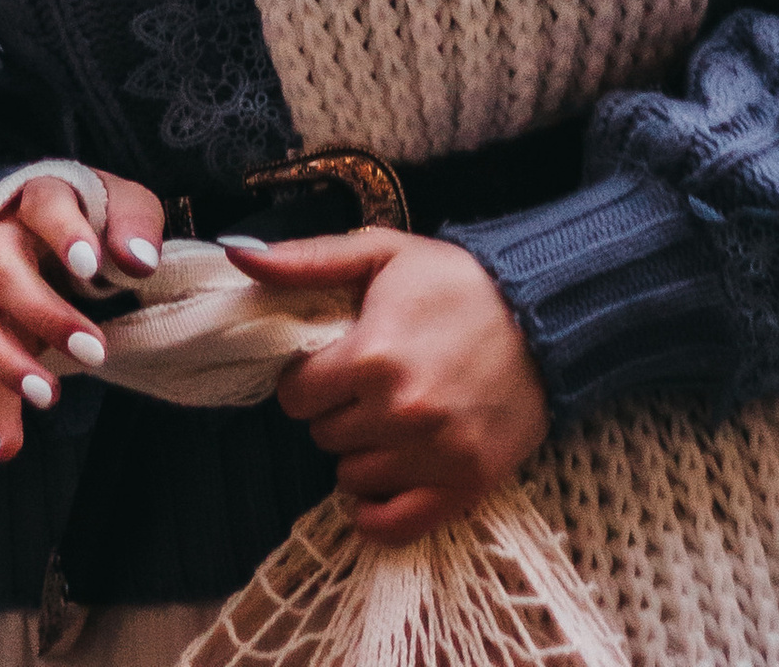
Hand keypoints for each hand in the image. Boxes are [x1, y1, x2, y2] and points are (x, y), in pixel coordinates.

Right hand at [0, 169, 164, 464]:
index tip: (91, 266)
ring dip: (8, 363)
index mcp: (40, 197)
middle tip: (95, 352)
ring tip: (48, 397)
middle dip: (44, 314)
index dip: (64, 234)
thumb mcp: (129, 205)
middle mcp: (1, 238)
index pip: (45, 207)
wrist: (63, 227)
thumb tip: (138, 262)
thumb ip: (135, 225)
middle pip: (3, 272)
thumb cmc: (101, 216)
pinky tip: (7, 448)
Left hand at [227, 228, 550, 545]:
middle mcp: (401, 411)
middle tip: (367, 384)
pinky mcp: (466, 485)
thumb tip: (237, 253)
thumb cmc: (456, 281)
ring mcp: (435, 454)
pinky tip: (384, 481)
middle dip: (337, 410)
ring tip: (390, 416)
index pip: (296, 396)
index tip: (332, 364)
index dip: (308, 378)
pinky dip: (379, 512)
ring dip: (362, 451)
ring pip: (354, 478)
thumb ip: (306, 260)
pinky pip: (396, 526)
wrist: (542, 314)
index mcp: (373, 354)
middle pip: (324, 436)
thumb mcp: (380, 253)